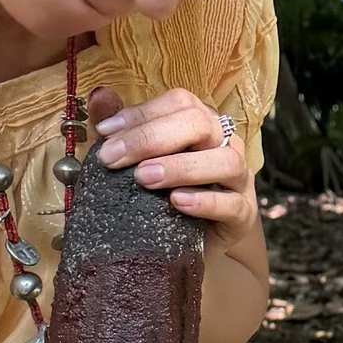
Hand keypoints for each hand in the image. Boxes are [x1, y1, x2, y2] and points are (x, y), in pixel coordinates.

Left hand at [92, 89, 257, 235]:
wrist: (183, 247)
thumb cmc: (158, 198)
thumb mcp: (133, 163)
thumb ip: (120, 130)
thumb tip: (99, 95)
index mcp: (200, 124)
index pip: (178, 103)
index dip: (142, 114)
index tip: (105, 132)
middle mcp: (224, 144)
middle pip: (200, 123)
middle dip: (152, 138)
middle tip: (114, 158)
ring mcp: (238, 179)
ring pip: (225, 161)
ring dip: (182, 167)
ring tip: (144, 178)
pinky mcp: (244, 214)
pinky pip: (233, 204)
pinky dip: (205, 201)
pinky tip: (177, 203)